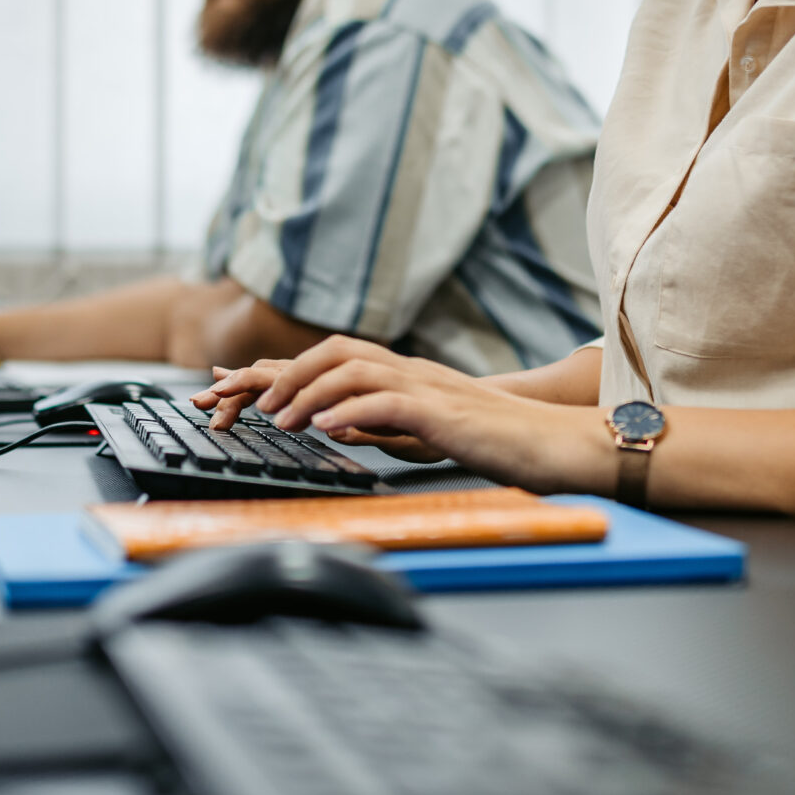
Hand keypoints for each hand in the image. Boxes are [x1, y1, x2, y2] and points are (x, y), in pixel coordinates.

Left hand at [189, 338, 613, 491]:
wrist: (557, 444)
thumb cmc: (500, 443)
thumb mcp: (428, 432)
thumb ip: (383, 424)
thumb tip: (333, 425)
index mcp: (407, 376)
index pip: (336, 358)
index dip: (284, 367)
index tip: (237, 384)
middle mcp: (413, 372)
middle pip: (335, 350)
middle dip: (284, 372)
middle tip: (250, 403)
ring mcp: (429, 389)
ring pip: (354, 369)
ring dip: (308, 390)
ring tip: (277, 419)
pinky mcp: (445, 414)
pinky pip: (389, 402)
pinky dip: (351, 410)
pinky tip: (325, 427)